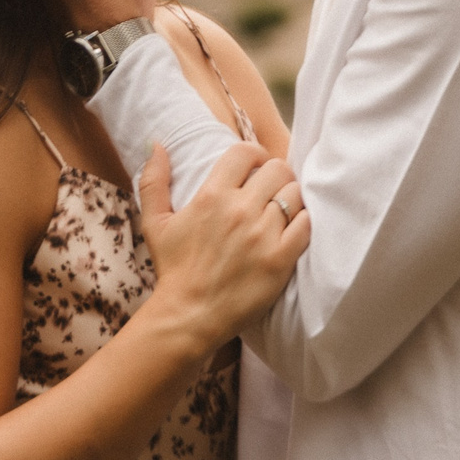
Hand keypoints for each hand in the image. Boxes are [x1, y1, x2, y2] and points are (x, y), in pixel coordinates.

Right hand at [138, 141, 308, 349]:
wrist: (188, 316)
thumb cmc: (173, 269)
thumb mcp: (154, 223)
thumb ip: (153, 180)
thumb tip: (156, 143)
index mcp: (212, 195)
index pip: (246, 152)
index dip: (256, 155)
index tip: (256, 167)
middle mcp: (239, 210)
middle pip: (278, 169)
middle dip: (277, 176)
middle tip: (272, 191)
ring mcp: (262, 235)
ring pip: (295, 195)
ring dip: (291, 200)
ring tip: (282, 212)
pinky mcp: (280, 259)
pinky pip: (306, 225)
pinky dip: (303, 223)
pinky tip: (292, 231)